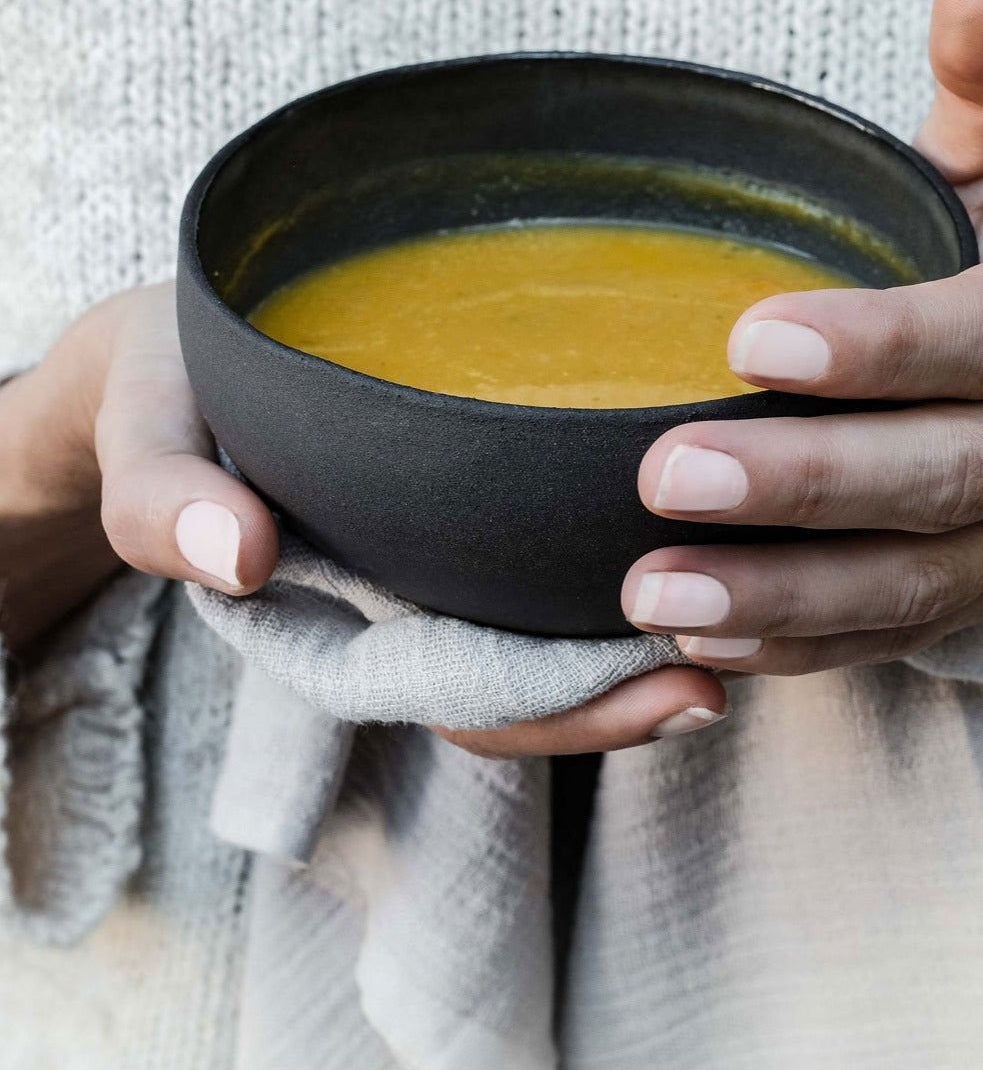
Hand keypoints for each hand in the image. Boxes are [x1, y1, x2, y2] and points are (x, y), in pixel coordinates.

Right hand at [2, 284, 725, 750]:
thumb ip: (162, 501)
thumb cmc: (165, 392)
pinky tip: (703, 549)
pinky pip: (547, 576)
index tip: (662, 690)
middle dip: (620, 699)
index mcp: (335, 625)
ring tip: (750, 624)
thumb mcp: (145, 432)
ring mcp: (440, 572)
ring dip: (644, 644)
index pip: (456, 696)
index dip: (554, 711)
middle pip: (524, 691)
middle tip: (722, 679)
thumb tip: (236, 553)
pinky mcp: (466, 519)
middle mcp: (406, 611)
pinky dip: (622, 576)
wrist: (176, 358)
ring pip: (550, 643)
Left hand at [622, 0, 982, 673]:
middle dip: (803, 484)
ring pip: (913, 581)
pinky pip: (888, 641)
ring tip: (658, 594)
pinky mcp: (975, 603)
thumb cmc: (956, 273)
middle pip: (943, 473)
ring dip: (780, 594)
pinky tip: (704, 645)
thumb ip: (980, 96)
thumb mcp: (969, 183)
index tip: (747, 340)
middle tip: (665, 474)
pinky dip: (796, 647)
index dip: (877, 344)